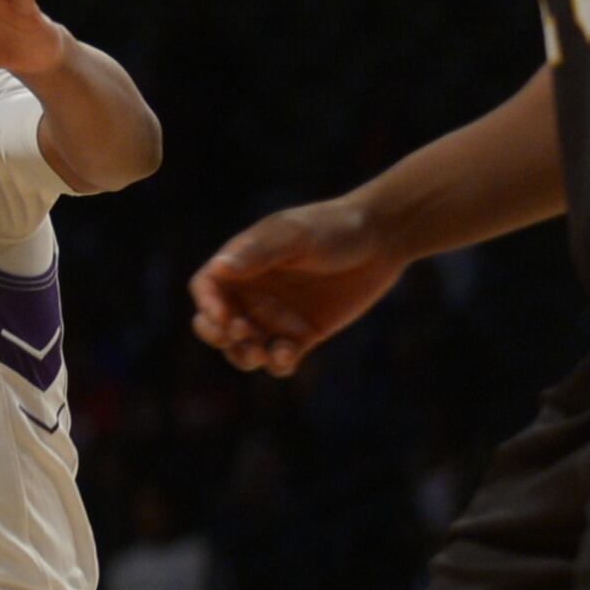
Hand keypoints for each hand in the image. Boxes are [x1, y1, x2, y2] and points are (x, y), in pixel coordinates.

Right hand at [189, 197, 402, 375]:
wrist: (382, 239)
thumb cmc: (333, 226)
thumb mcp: (295, 235)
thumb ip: (257, 251)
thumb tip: (219, 268)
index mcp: (241, 263)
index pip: (207, 287)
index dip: (207, 304)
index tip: (223, 317)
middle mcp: (253, 292)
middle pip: (215, 323)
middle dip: (217, 336)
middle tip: (238, 336)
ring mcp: (276, 316)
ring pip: (243, 347)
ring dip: (243, 356)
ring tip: (259, 355)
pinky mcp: (302, 335)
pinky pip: (280, 358)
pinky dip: (278, 363)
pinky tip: (288, 355)